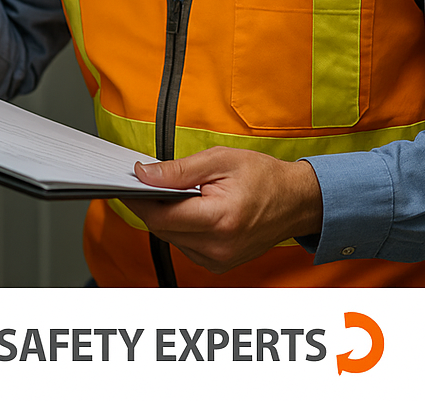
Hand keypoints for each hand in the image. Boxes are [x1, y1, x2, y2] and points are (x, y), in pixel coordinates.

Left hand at [125, 147, 322, 274]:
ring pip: (171, 239)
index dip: (140, 200)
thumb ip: (178, 170)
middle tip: (152, 182)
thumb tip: (144, 174)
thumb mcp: (219, 160)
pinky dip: (181, 228)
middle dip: (152, 205)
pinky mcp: (218, 265)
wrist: (295, 202)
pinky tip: (192, 210)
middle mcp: (218, 247)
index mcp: (220, 219)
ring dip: (167, 217)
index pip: (161, 218)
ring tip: (181, 194)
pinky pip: (185, 246)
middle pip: (162, 229)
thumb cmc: (263, 177)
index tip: (129, 183)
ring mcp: (219, 261)